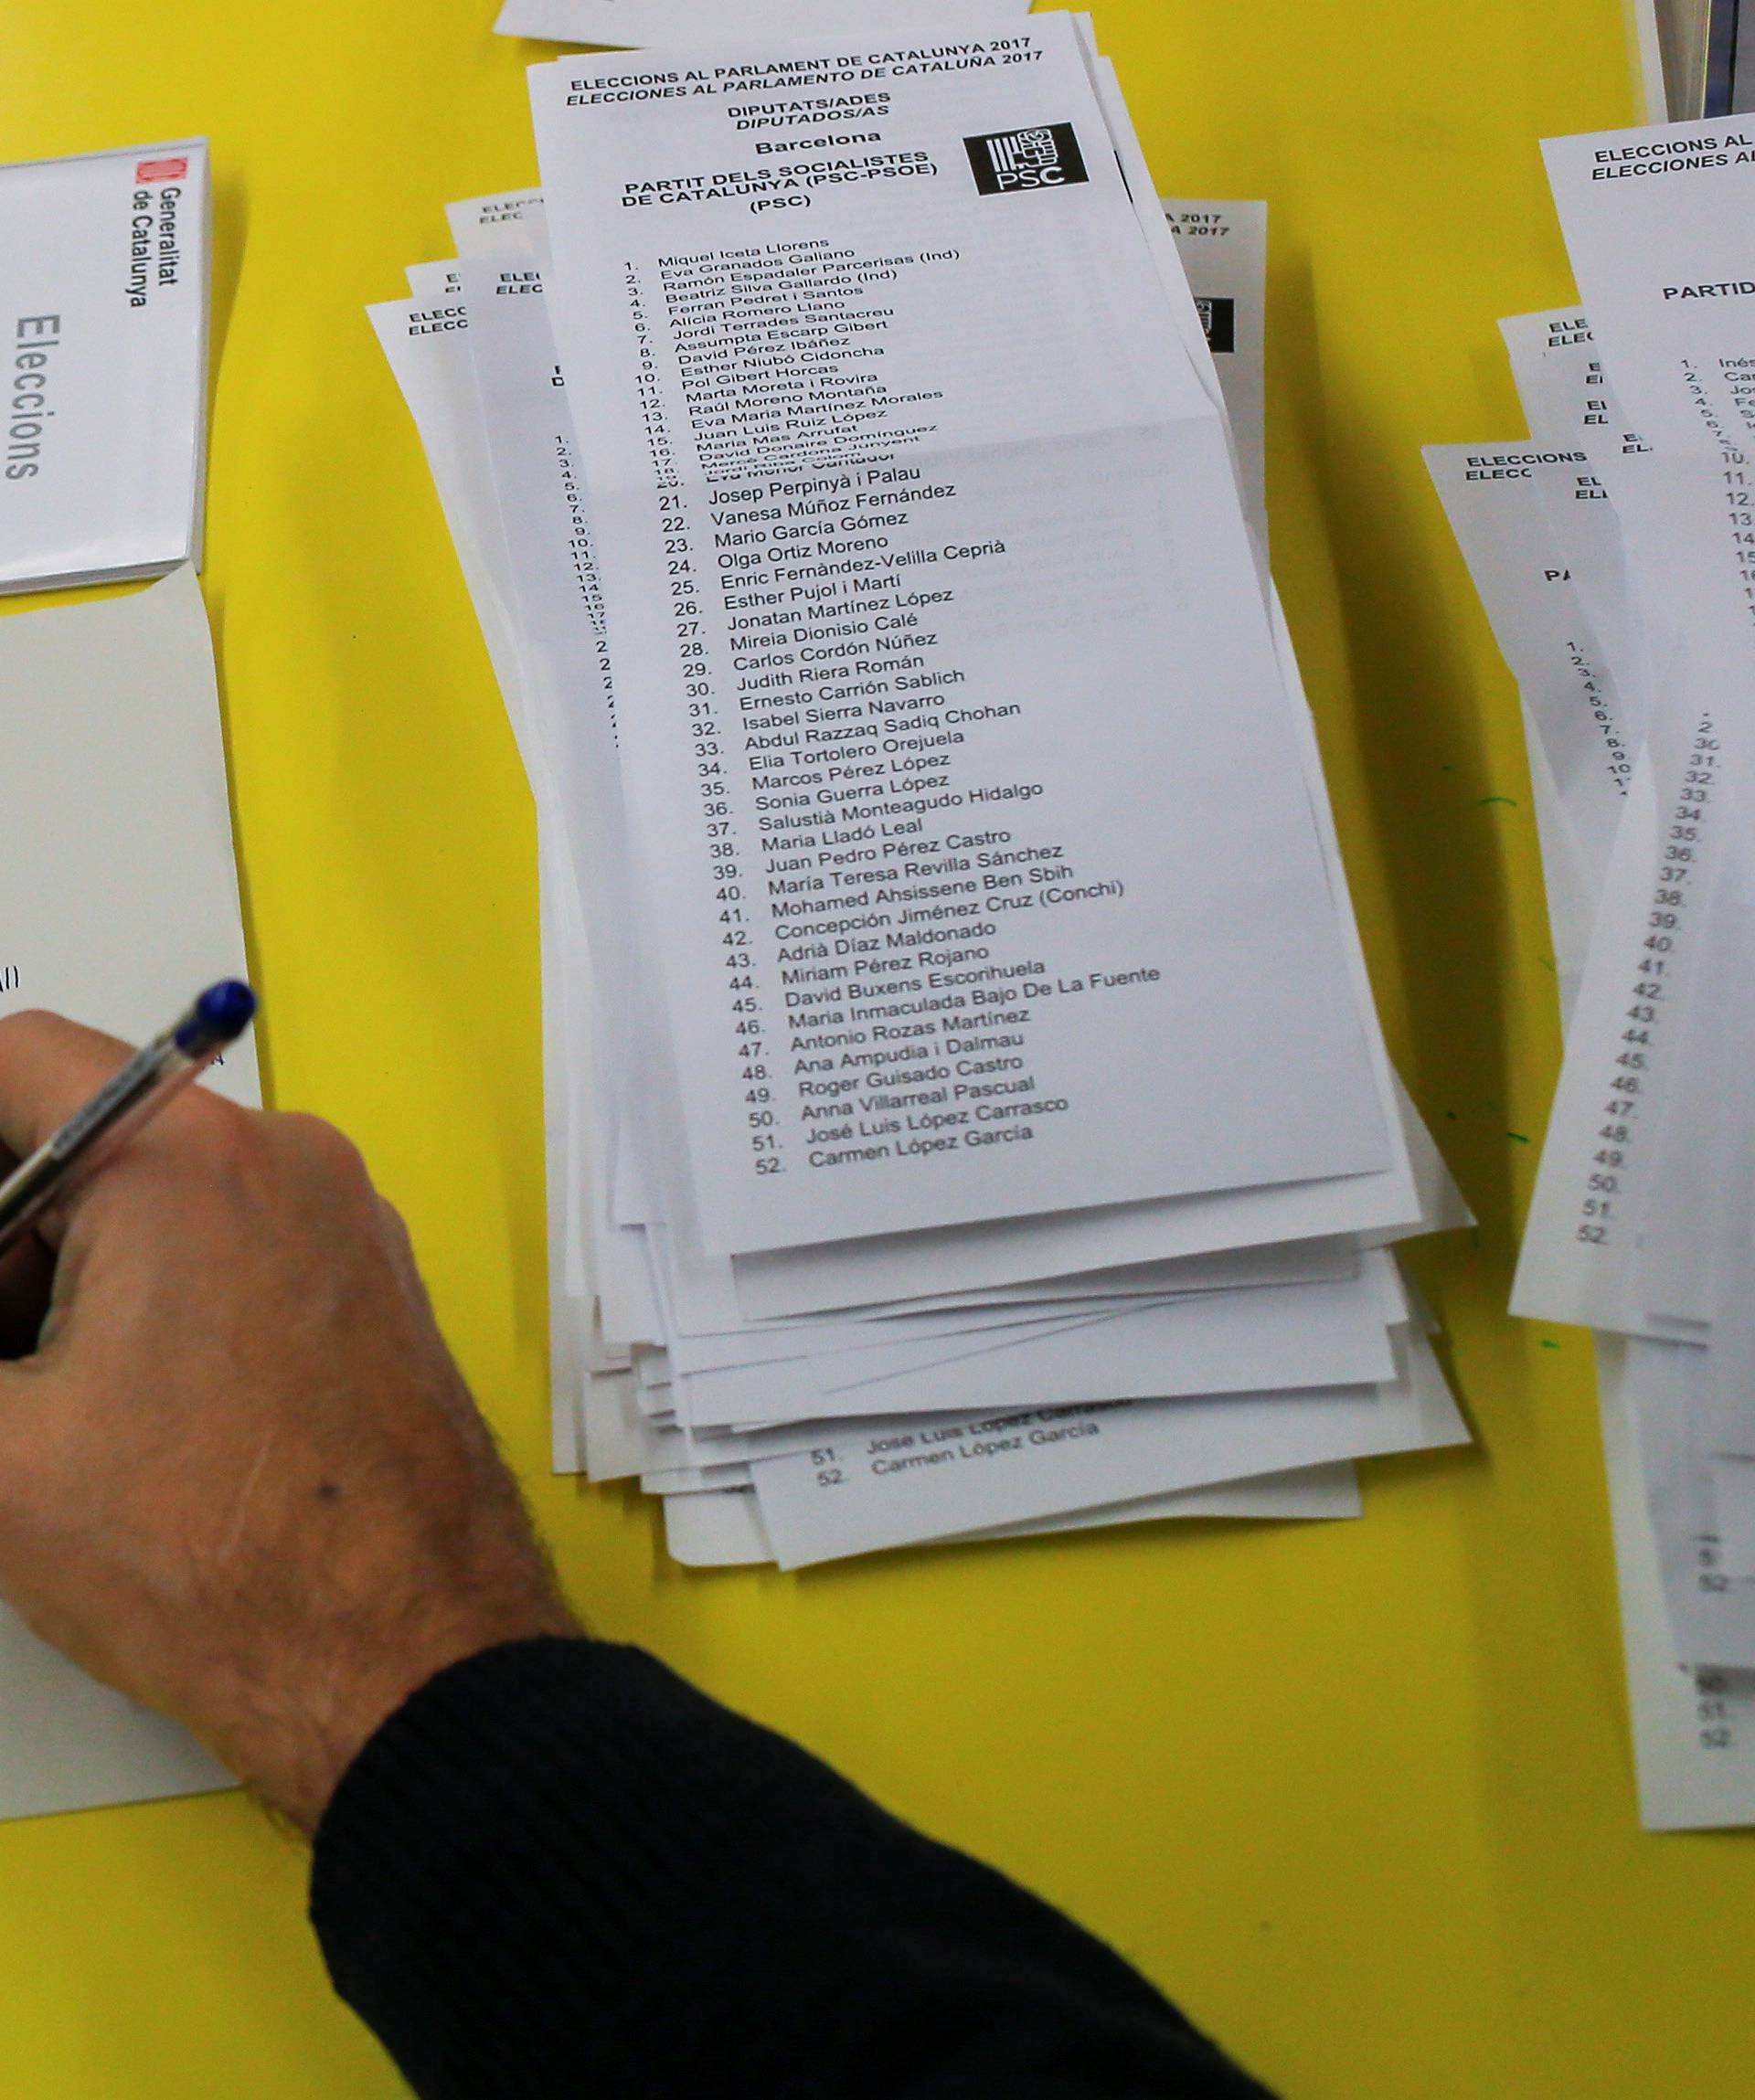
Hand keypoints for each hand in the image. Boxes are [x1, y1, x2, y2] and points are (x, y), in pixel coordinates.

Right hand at [0, 1011, 577, 1831]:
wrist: (407, 1658)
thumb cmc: (210, 1556)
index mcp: (192, 1158)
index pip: (20, 1063)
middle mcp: (289, 1160)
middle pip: (86, 1143)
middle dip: (5, 1246)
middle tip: (0, 1368)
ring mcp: (345, 1224)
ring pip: (157, 1207)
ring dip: (68, 1286)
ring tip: (48, 1419)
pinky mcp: (371, 1289)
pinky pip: (230, 1252)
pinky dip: (154, 1308)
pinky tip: (128, 1425)